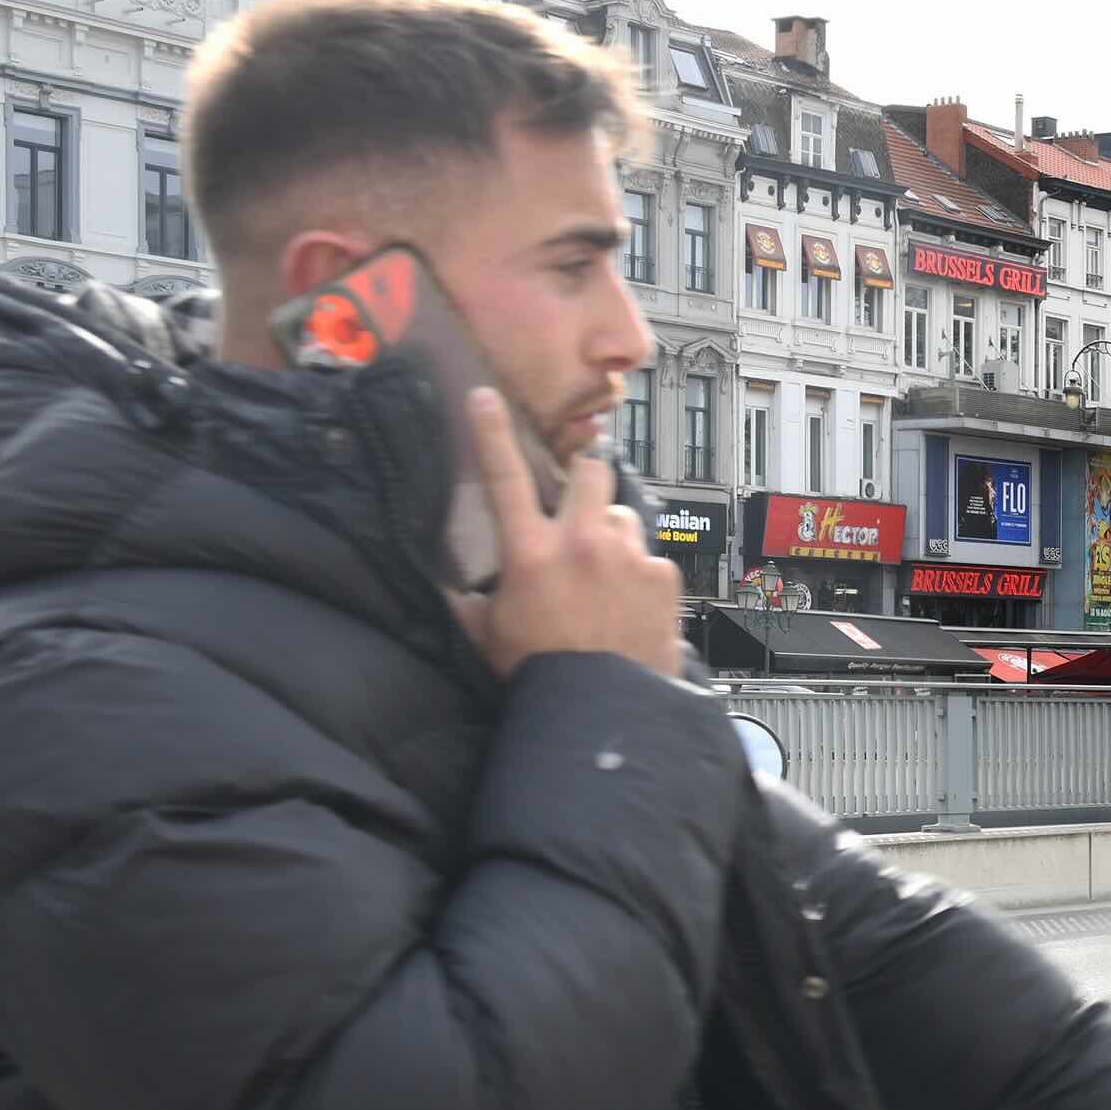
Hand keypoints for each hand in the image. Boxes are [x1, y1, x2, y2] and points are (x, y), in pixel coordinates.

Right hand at [451, 390, 684, 678]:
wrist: (601, 712)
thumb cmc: (539, 673)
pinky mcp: (663, 577)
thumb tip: (447, 585)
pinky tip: (630, 608)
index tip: (485, 397)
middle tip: (580, 508)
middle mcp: (580, 542)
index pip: (503, 476)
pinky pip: (650, 560)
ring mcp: (626, 556)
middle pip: (591, 470)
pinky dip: (641, 577)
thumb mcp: (487, 634)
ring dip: (614, 537)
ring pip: (623, 517)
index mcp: (528, 552)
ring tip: (606, 580)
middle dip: (586, 478)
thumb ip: (469, 599)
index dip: (490, 431)